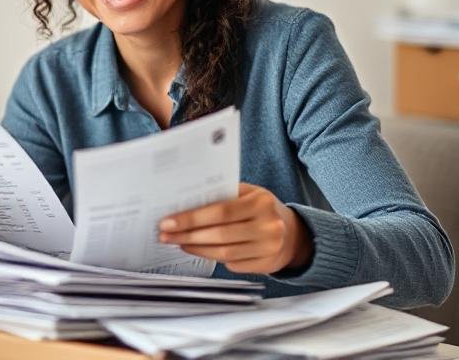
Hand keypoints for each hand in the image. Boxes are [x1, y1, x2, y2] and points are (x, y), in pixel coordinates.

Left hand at [158, 183, 312, 273]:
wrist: (293, 234)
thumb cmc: (262, 209)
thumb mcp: (249, 193)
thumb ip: (224, 195)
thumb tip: (186, 201)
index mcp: (261, 203)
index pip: (220, 211)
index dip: (192, 218)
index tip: (168, 221)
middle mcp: (268, 226)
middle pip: (219, 234)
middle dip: (187, 235)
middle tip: (165, 234)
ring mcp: (268, 248)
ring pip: (223, 253)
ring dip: (196, 248)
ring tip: (179, 242)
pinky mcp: (266, 266)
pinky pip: (232, 264)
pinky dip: (212, 258)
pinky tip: (198, 250)